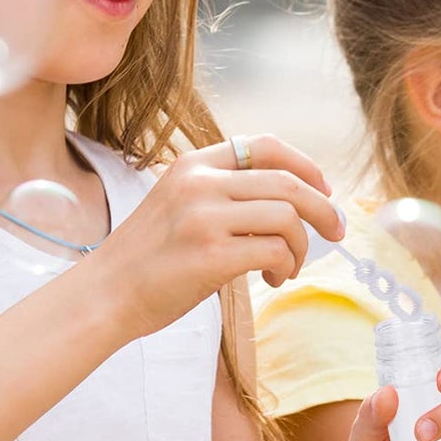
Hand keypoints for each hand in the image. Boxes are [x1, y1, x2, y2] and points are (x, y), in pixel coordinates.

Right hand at [88, 135, 344, 338]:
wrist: (104, 295)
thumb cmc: (148, 258)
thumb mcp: (179, 204)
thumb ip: (224, 194)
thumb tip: (289, 201)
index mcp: (193, 164)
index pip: (264, 145)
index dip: (305, 165)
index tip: (324, 189)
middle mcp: (200, 183)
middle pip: (288, 182)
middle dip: (323, 208)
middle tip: (337, 231)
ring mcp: (204, 217)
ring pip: (287, 217)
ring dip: (301, 246)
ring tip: (287, 267)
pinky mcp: (211, 254)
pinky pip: (275, 250)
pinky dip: (286, 266)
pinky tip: (273, 279)